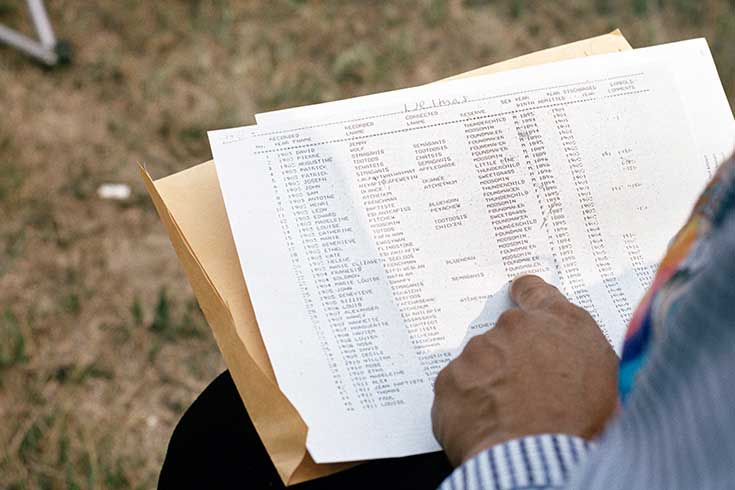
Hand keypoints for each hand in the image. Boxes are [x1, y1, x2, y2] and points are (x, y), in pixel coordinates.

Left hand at [431, 275, 617, 465]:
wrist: (542, 462)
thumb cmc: (584, 425)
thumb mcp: (608, 378)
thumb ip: (582, 350)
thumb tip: (574, 354)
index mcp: (558, 321)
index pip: (535, 291)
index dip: (526, 296)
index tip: (519, 297)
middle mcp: (514, 328)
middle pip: (505, 337)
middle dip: (511, 360)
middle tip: (525, 394)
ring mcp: (477, 352)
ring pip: (479, 366)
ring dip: (488, 385)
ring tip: (509, 418)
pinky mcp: (449, 380)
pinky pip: (457, 392)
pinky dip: (468, 408)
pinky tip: (487, 427)